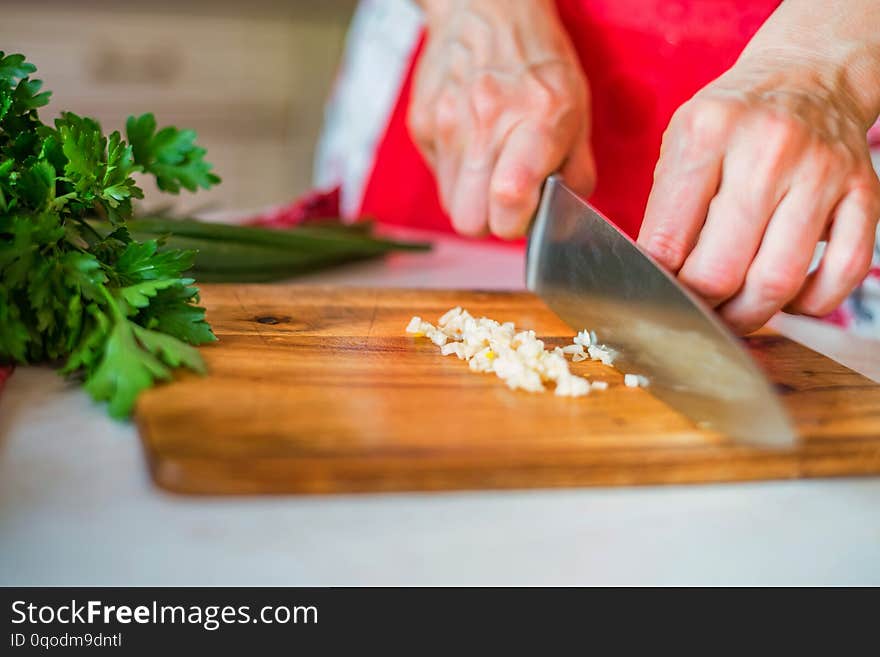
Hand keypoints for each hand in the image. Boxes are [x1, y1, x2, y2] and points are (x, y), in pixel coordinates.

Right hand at [409, 0, 594, 237]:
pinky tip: (472, 143)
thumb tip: (566, 212)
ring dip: (472, 199)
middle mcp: (486, 125)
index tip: (526, 214)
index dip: (517, 224)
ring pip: (451, 206)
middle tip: (507, 198)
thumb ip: (575, 170)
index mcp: (534, 122)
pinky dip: (456, 173)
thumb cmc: (538, 61)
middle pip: (470, 222)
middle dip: (490, 221)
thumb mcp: (578, 109)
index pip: (508, 202)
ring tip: (491, 166)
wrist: (487, 10)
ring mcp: (447, 125)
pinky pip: (439, 177)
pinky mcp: (422, 125)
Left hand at [638, 60, 879, 333]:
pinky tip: (789, 299)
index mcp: (708, 133)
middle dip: (701, 306)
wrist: (807, 75)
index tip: (659, 294)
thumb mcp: (681, 143)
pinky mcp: (863, 191)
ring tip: (733, 314)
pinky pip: (843, 272)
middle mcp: (767, 149)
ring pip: (778, 280)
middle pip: (722, 270)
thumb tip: (657, 282)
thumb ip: (666, 210)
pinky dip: (812, 303)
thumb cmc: (732, 122)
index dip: (659, 283)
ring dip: (749, 315)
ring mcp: (821, 170)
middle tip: (694, 311)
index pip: (668, 241)